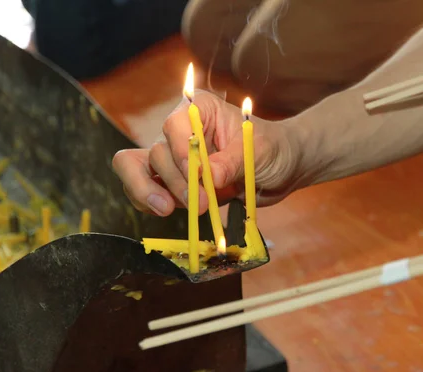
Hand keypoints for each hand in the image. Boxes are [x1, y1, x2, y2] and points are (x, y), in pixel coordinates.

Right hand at [112, 91, 303, 215]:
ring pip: (140, 170)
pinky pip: (146, 190)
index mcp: (200, 110)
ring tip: (168, 210)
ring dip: (152, 192)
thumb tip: (209, 179)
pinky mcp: (174, 183)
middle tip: (200, 204)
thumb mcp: (259, 151)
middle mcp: (181, 131)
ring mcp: (175, 159)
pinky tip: (164, 211)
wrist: (282, 170)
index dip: (180, 152)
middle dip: (176, 182)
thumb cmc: (273, 149)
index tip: (197, 175)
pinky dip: (148, 202)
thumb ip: (233, 161)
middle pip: (157, 153)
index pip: (174, 125)